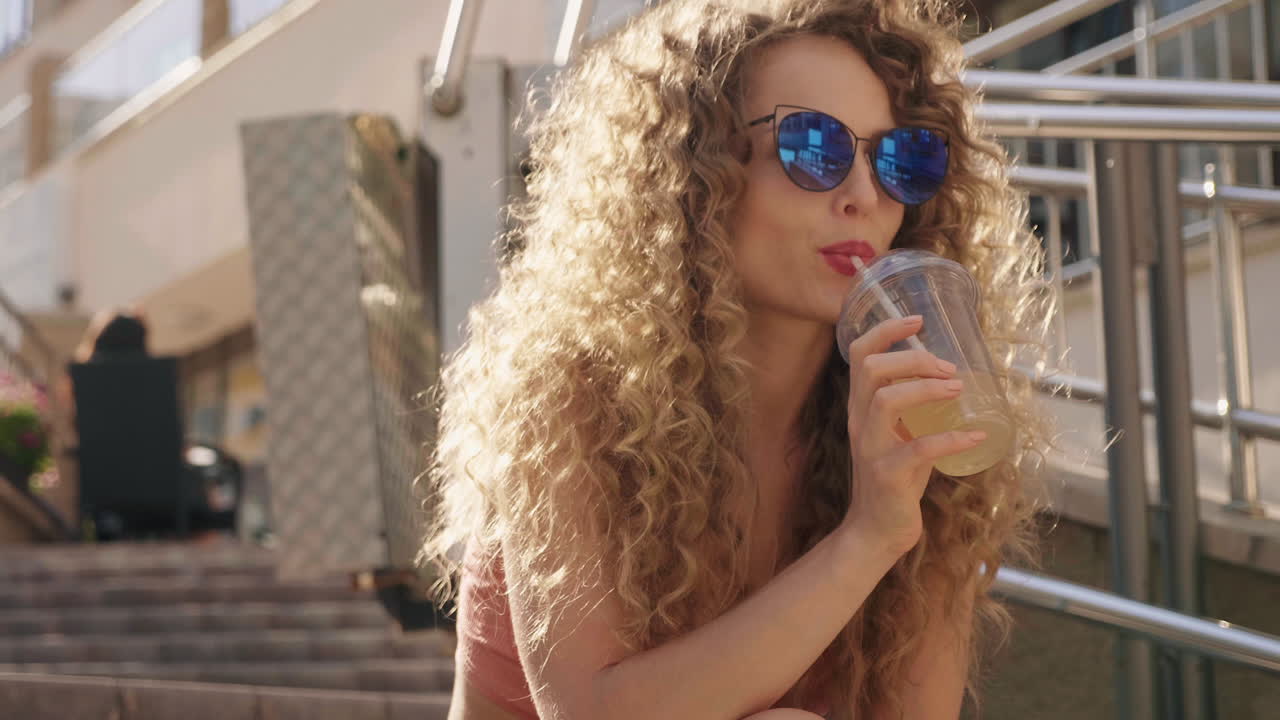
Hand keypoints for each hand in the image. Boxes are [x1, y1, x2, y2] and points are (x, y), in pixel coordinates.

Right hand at [838, 315, 987, 556]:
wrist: (877, 530)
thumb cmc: (895, 480)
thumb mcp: (899, 435)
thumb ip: (915, 409)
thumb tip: (956, 379)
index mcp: (860, 408)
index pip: (860, 355)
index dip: (886, 330)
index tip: (918, 320)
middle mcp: (858, 423)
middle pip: (871, 369)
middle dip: (913, 359)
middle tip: (948, 368)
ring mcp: (870, 449)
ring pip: (886, 400)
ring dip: (926, 389)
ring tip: (957, 390)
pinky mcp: (887, 475)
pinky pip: (919, 449)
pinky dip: (952, 438)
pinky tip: (976, 436)